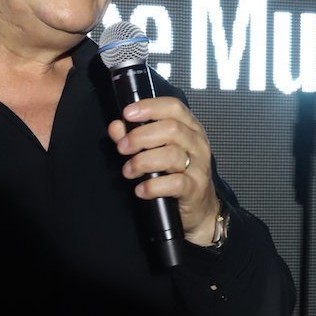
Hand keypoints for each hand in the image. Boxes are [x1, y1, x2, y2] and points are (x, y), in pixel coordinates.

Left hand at [108, 96, 221, 246]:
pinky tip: (141, 189)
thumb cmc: (178, 175)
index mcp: (190, 129)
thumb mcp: (157, 152)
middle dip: (140, 136)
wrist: (199, 208)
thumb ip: (135, 137)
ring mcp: (199, 166)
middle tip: (122, 147)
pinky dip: (153, 186)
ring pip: (171, 155)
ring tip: (128, 171)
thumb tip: (116, 126)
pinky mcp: (195, 189)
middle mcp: (197, 144)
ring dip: (142, 162)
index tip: (128, 114)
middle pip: (171, 129)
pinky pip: (174, 183)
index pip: (173, 107)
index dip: (149, 107)